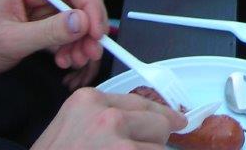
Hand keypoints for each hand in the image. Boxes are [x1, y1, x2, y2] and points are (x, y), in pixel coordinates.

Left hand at [0, 0, 108, 80]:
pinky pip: (66, 26)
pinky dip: (70, 44)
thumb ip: (49, 31)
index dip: (91, 8)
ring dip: (81, 39)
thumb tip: (84, 22)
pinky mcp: (40, 17)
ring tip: (74, 63)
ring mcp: (39, 0)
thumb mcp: (9, 40)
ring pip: (77, 14)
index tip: (97, 36)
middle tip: (89, 54)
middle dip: (88, 27)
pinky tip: (65, 61)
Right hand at [31, 88, 184, 149]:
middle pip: (158, 122)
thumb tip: (139, 123)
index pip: (140, 101)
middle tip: (139, 149)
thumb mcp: (68, 130)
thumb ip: (100, 120)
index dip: (161, 115)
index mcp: (88, 101)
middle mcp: (105, 115)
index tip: (176, 120)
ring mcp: (118, 140)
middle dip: (155, 141)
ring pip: (158, 148)